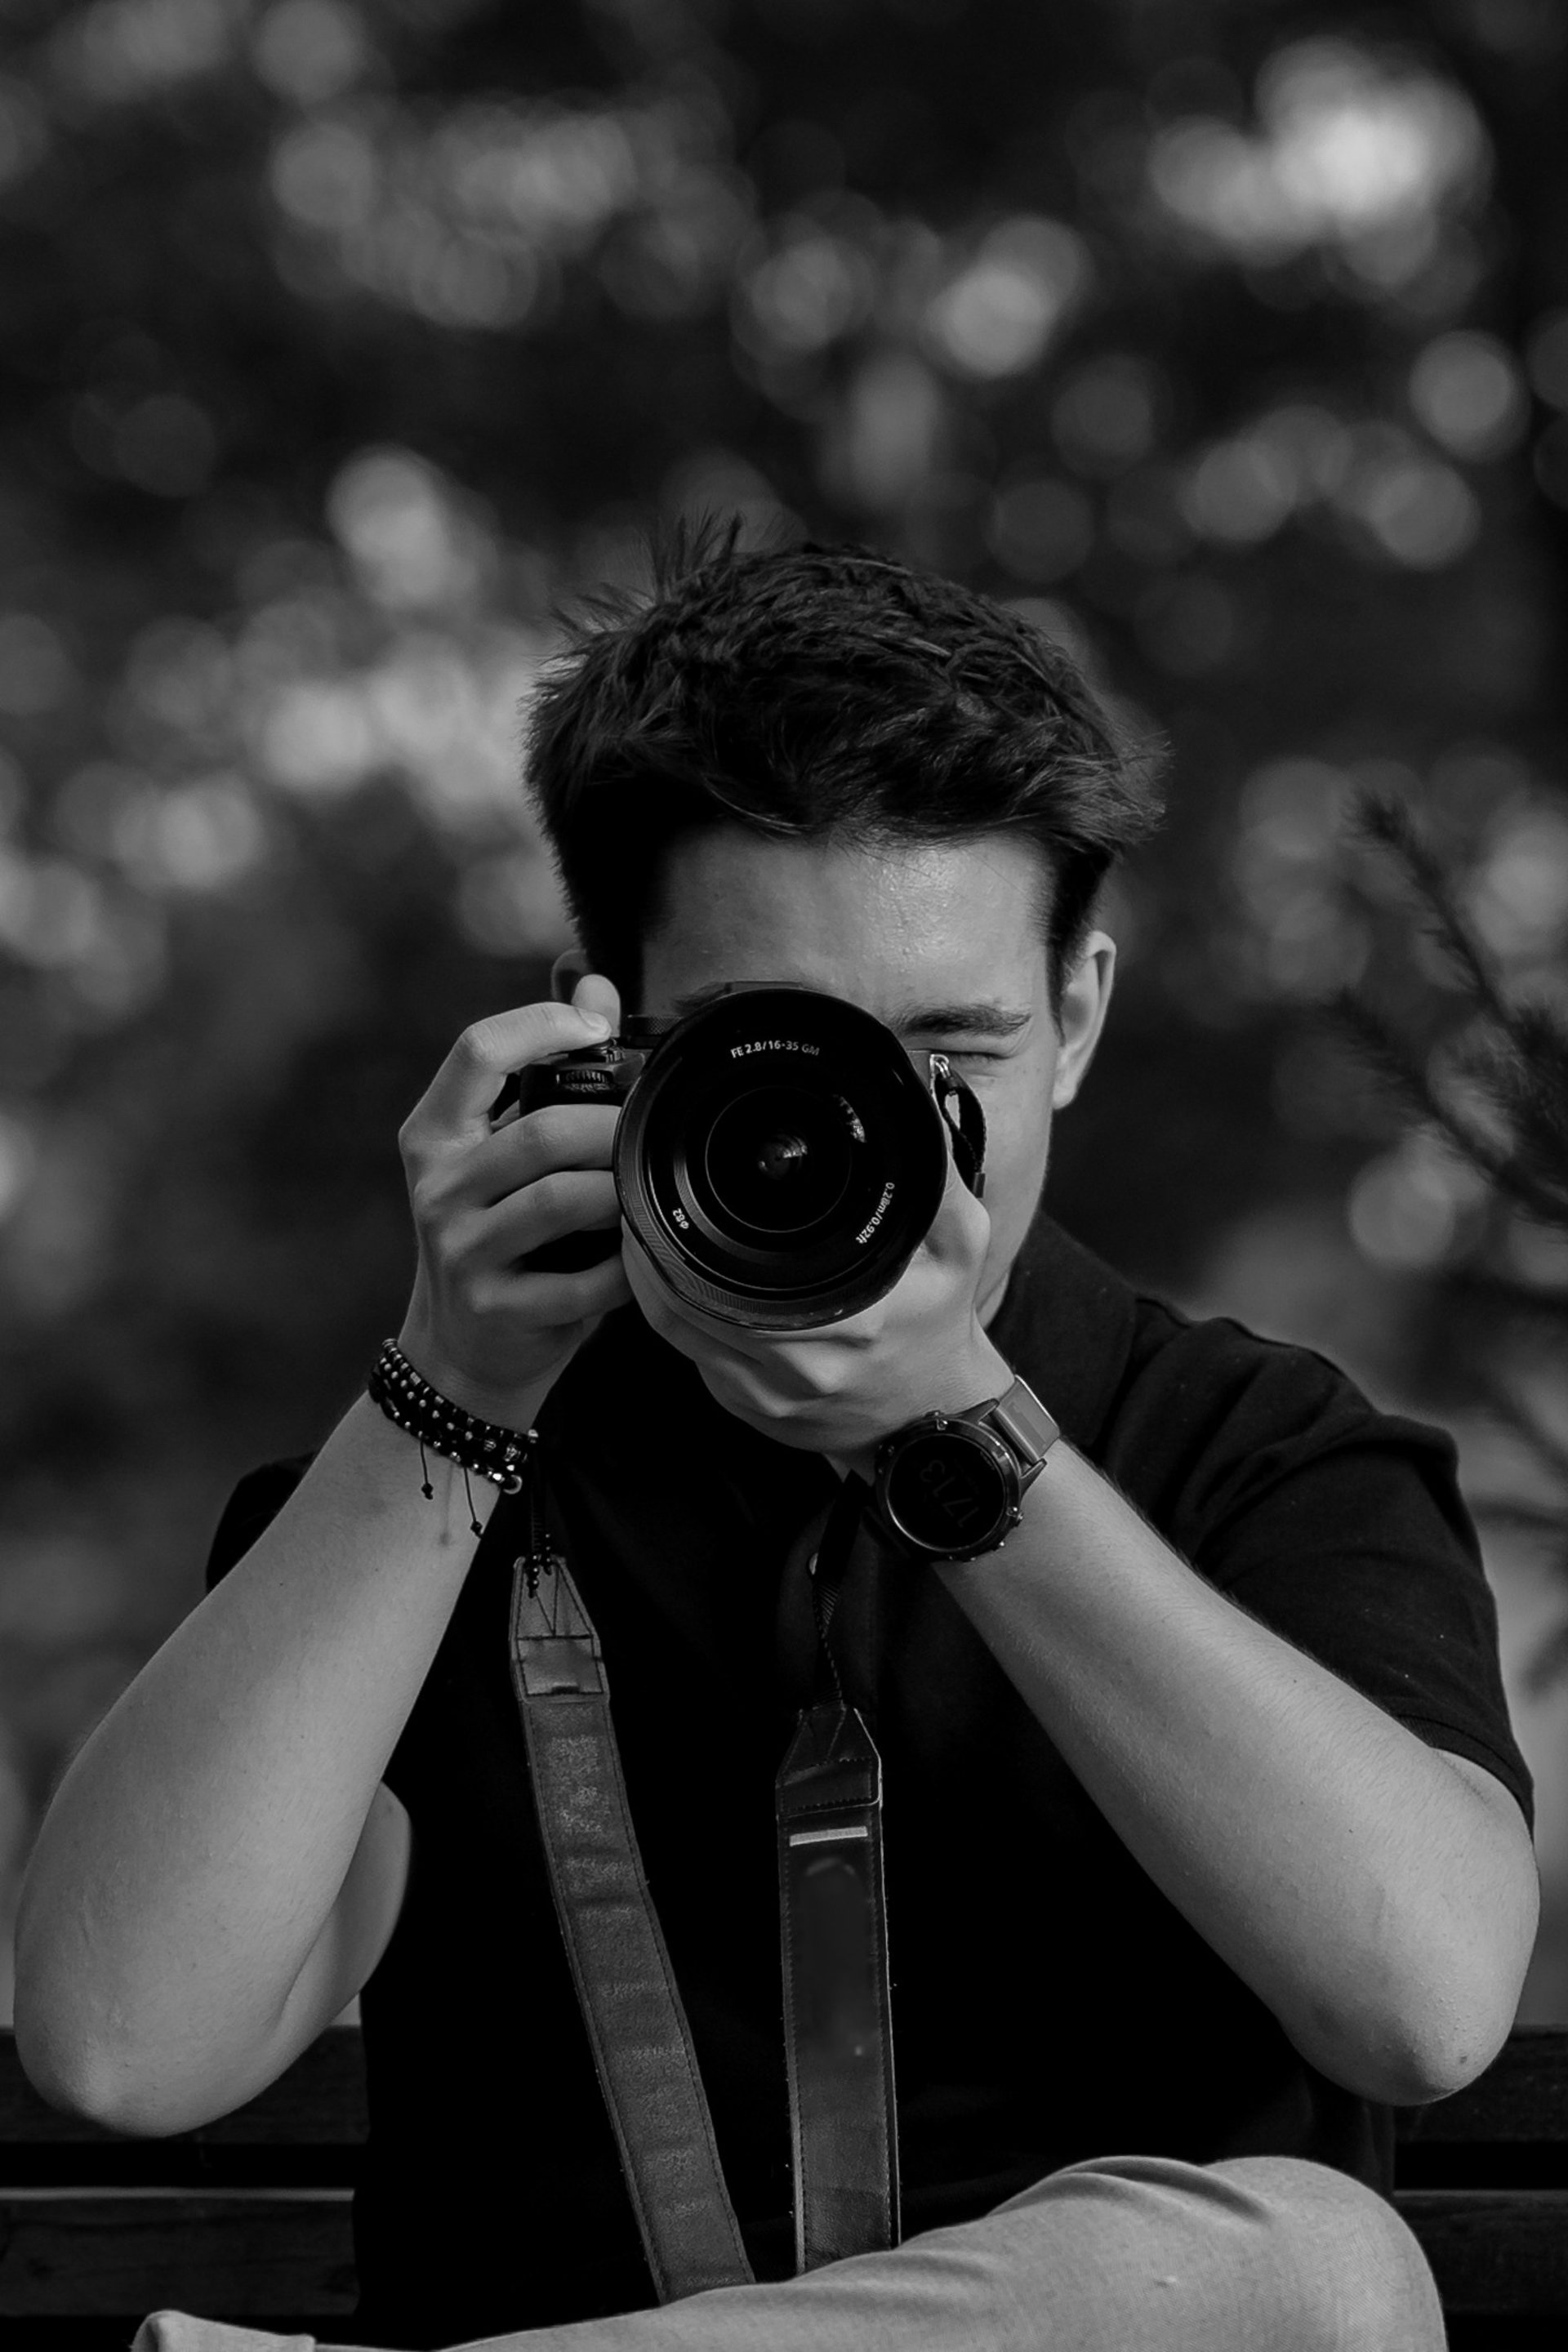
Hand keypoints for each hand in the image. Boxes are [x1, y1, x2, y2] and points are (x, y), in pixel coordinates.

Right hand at [396, 973, 631, 1427]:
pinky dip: (624, 1266)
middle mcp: (437, 1186)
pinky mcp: (496, 1307)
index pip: (476, 1051)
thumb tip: (593, 981)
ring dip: (621, 1190)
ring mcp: (462, 1250)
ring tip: (646, 1188)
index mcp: (434, 1134)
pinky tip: (640, 1256)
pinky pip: (582, 1278)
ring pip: (561, 1199)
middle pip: (540, 1131)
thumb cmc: (498, 1233)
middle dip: (613, 1127)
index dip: (541, 1023)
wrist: (461, 1351)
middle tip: (651, 1130)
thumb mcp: (500, 1149)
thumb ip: (542, 1067)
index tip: (596, 1027)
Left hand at [621, 1136, 1008, 1479]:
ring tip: (643, 1234)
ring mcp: (766, 1394)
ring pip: (674, 1332)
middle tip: (639, 1202)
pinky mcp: (748, 1409)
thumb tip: (915, 1097)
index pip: (721, 1276)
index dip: (675, 1234)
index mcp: (842, 1321)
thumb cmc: (942, 1322)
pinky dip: (674, 1315)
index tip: (661, 1190)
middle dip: (652, 1248)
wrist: (936, 1414)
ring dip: (651, 1281)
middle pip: (681, 1302)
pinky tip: (673, 1281)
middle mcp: (796, 1365)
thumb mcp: (959, 1242)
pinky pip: (690, 1357)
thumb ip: (936, 1173)